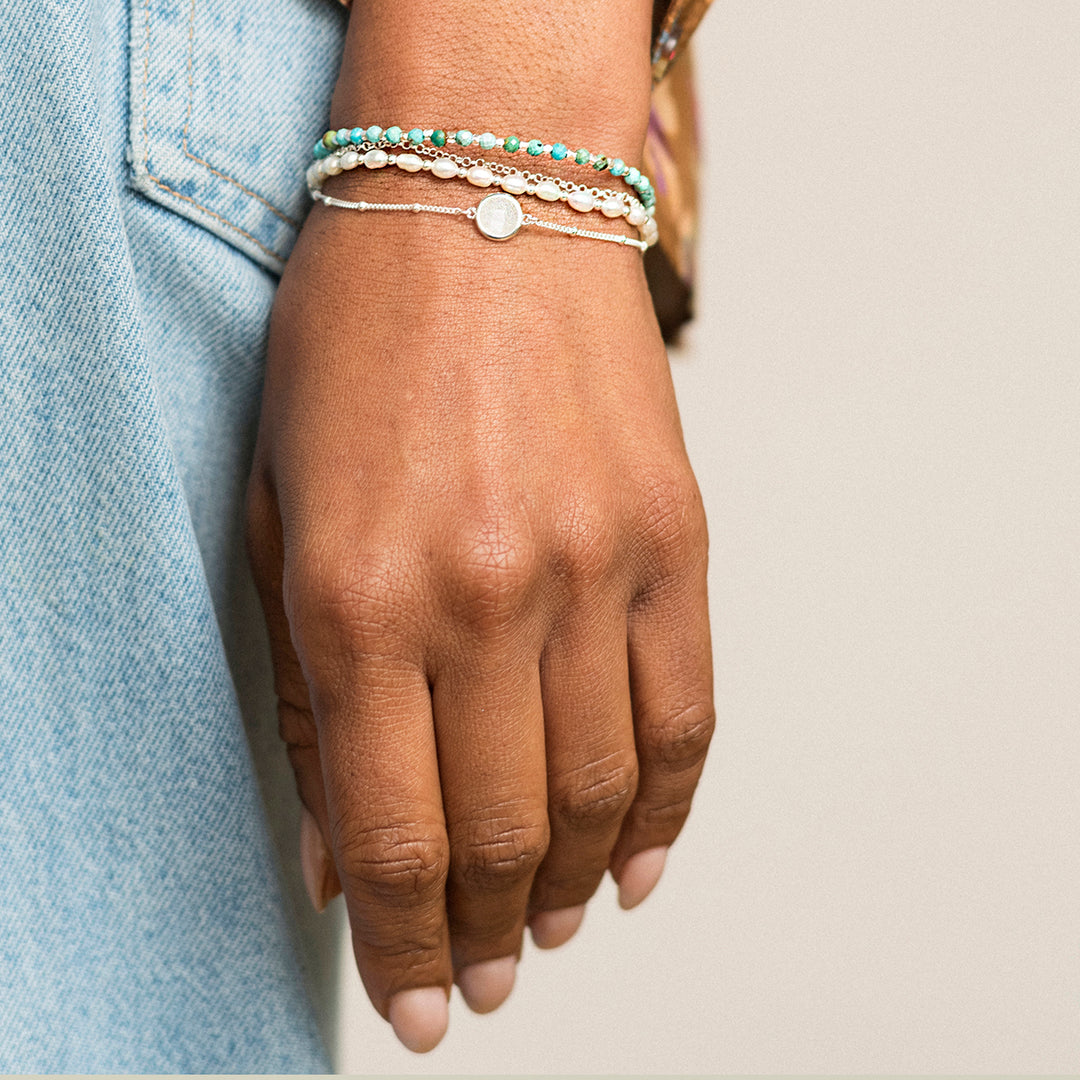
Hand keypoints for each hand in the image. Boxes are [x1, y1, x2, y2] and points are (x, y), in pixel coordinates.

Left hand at [246, 162, 712, 1055]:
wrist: (483, 199)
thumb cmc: (356, 343)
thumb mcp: (276, 512)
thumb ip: (306, 695)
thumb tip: (331, 853)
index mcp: (359, 599)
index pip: (392, 836)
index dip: (405, 949)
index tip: (420, 1007)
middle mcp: (486, 599)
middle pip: (502, 834)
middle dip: (485, 934)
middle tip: (485, 980)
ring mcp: (596, 569)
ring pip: (602, 794)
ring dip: (572, 888)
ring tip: (550, 930)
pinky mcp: (673, 540)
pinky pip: (685, 715)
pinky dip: (668, 813)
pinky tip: (640, 863)